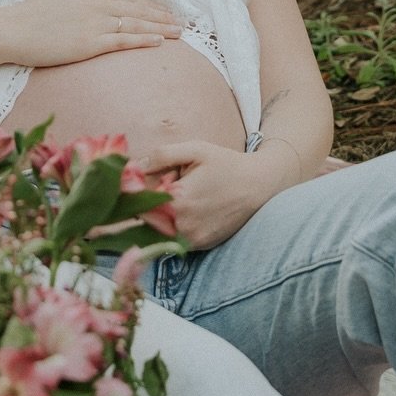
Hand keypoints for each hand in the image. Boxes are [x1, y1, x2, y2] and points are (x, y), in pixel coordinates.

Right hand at [0, 0, 181, 68]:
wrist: (13, 29)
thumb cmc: (31, 15)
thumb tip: (96, 0)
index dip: (148, 4)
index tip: (163, 10)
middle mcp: (97, 0)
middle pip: (137, 8)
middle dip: (162, 14)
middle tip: (181, 20)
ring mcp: (95, 20)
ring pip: (136, 23)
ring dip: (161, 27)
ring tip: (178, 31)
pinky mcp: (91, 41)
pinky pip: (124, 39)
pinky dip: (144, 39)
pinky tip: (159, 41)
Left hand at [140, 139, 269, 249]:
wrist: (260, 186)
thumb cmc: (226, 164)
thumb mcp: (195, 150)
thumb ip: (162, 155)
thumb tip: (135, 166)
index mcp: (177, 201)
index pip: (138, 202)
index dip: (137, 191)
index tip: (143, 182)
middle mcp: (182, 226)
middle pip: (147, 218)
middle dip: (150, 204)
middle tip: (171, 187)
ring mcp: (192, 240)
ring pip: (159, 230)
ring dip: (161, 217)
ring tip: (184, 198)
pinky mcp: (201, 246)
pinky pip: (175, 238)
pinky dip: (175, 226)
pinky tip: (192, 210)